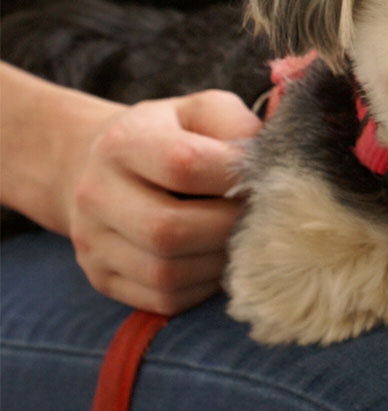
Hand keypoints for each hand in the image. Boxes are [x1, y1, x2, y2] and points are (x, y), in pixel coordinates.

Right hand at [65, 91, 260, 314]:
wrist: (106, 166)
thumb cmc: (174, 135)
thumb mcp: (204, 112)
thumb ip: (238, 127)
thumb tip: (270, 167)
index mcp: (125, 141)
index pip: (182, 164)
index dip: (234, 175)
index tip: (263, 178)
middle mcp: (96, 193)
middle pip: (168, 229)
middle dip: (229, 227)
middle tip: (263, 218)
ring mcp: (93, 242)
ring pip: (166, 272)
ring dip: (220, 262)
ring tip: (244, 239)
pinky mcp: (103, 278)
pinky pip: (164, 299)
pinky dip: (203, 286)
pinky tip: (219, 260)